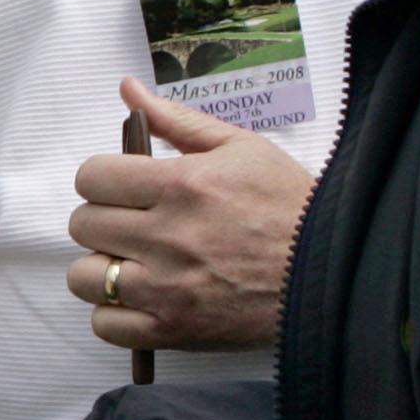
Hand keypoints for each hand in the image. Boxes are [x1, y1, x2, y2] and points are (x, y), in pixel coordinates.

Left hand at [67, 79, 310, 352]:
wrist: (335, 274)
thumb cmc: (289, 206)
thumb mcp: (241, 148)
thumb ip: (176, 119)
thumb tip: (128, 89)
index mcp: (184, 185)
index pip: (92, 177)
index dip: (103, 181)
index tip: (124, 189)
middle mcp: (169, 236)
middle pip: (84, 225)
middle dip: (104, 220)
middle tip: (135, 225)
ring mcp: (168, 289)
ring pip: (84, 277)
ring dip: (103, 269)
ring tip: (137, 263)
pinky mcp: (173, 331)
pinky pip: (106, 325)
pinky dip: (116, 314)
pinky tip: (144, 298)